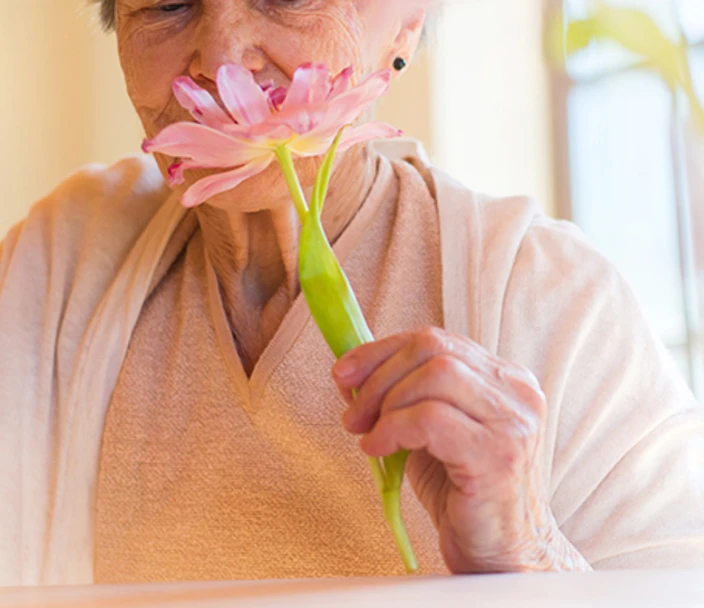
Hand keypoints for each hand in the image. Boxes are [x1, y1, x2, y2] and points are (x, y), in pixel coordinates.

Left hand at [332, 327, 590, 572]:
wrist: (501, 555)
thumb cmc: (463, 494)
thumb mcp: (429, 433)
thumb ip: (404, 398)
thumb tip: (352, 373)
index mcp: (503, 379)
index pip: (436, 339)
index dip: (382, 350)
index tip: (344, 372)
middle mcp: (516, 392)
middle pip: (433, 349)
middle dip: (378, 374)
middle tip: (352, 412)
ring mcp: (513, 421)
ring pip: (435, 375)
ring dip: (385, 401)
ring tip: (367, 434)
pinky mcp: (498, 454)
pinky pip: (431, 419)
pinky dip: (393, 428)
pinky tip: (379, 450)